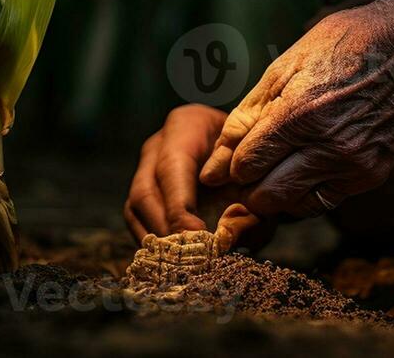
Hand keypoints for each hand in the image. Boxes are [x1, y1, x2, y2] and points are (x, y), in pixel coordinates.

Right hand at [123, 104, 275, 250]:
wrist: (244, 144)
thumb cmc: (252, 155)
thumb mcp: (258, 168)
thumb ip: (251, 197)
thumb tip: (231, 237)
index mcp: (185, 127)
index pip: (172, 168)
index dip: (180, 206)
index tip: (198, 236)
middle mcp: (157, 147)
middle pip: (145, 192)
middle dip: (166, 229)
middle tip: (188, 258)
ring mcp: (145, 169)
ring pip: (135, 210)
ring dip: (158, 242)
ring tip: (182, 265)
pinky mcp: (144, 194)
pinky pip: (139, 223)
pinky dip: (156, 245)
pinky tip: (176, 262)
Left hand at [199, 0, 393, 216]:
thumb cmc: (343, 46)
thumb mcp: (285, 67)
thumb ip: (248, 115)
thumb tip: (216, 162)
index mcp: (299, 114)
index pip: (247, 166)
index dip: (232, 165)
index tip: (236, 156)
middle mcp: (327, 147)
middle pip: (266, 195)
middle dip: (249, 187)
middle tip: (250, 169)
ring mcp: (353, 165)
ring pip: (295, 205)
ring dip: (278, 193)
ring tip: (277, 168)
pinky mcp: (372, 175)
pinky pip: (325, 201)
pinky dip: (307, 192)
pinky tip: (305, 168)